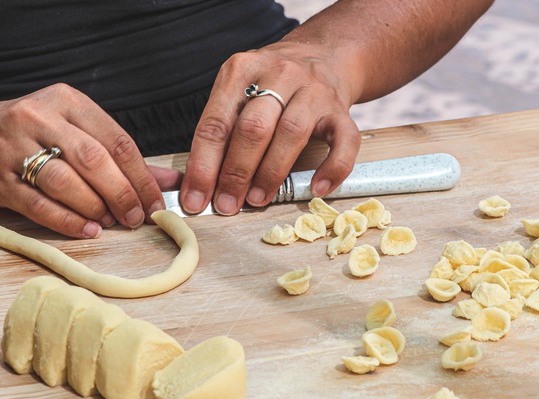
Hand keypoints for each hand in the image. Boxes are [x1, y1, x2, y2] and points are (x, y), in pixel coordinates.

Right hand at [0, 84, 181, 237]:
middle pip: (94, 160)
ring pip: (65, 181)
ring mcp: (13, 147)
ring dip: (95, 207)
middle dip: (122, 194)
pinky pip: (38, 204)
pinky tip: (87, 230)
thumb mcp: (75, 130)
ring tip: (110, 222)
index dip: (142, 176)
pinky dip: (67, 221)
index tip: (156, 202)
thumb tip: (171, 181)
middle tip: (136, 217)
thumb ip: (122, 156)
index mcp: (67, 101)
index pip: (117, 140)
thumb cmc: (32, 134)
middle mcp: (39, 118)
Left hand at [180, 41, 361, 214]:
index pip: (215, 123)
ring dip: (271, 173)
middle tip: (227, 204)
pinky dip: (332, 168)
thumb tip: (203, 185)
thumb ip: (223, 129)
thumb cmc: (272, 83)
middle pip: (253, 128)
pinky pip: (343, 142)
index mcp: (241, 70)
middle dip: (236, 173)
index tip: (195, 200)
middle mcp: (278, 75)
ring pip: (291, 133)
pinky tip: (317, 188)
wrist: (323, 54)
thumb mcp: (240, 89)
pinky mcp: (341, 109)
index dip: (203, 166)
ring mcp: (313, 91)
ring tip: (258, 200)